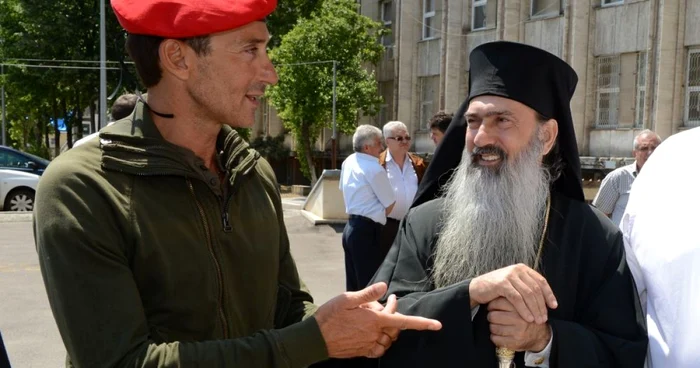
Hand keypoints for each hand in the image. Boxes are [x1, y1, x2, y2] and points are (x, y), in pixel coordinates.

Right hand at [314, 283, 441, 358]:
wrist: (315, 338)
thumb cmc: (330, 316)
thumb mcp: (347, 298)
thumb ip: (368, 294)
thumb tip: (385, 287)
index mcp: (373, 320)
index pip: (403, 321)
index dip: (422, 323)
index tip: (437, 325)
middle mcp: (374, 334)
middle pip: (395, 327)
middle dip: (394, 314)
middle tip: (387, 301)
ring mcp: (368, 344)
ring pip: (388, 338)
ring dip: (388, 328)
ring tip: (377, 316)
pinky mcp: (362, 351)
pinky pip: (379, 349)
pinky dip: (381, 342)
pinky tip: (374, 334)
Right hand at [469, 264, 557, 323]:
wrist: (477, 288)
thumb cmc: (497, 289)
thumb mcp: (514, 285)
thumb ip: (527, 288)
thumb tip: (546, 300)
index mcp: (522, 268)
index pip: (541, 281)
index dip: (549, 294)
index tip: (554, 307)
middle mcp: (517, 269)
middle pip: (535, 289)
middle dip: (542, 305)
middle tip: (544, 318)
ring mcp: (509, 275)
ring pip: (528, 294)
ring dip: (534, 309)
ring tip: (537, 321)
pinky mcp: (502, 284)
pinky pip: (517, 299)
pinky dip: (524, 310)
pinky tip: (527, 318)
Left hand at [487, 298, 551, 351]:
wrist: (541, 336)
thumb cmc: (528, 317)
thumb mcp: (524, 304)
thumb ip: (511, 297)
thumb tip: (494, 292)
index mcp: (521, 307)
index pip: (497, 303)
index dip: (492, 305)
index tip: (493, 307)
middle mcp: (519, 319)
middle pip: (492, 316)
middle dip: (491, 316)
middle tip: (494, 316)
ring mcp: (517, 332)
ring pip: (493, 328)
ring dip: (493, 327)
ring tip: (497, 325)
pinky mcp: (514, 343)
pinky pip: (495, 339)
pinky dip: (494, 337)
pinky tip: (499, 334)